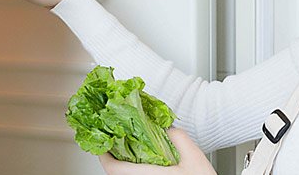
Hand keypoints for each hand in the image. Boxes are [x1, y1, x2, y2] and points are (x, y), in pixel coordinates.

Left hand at [98, 128, 215, 174]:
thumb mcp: (194, 158)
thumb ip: (179, 138)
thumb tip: (169, 128)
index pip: (113, 168)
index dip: (103, 155)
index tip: (103, 145)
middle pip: (117, 174)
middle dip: (115, 159)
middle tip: (117, 145)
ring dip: (126, 168)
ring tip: (131, 154)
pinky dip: (136, 173)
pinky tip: (147, 166)